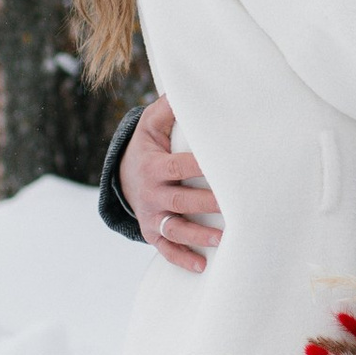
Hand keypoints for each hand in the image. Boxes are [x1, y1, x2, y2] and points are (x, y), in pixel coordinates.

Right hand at [119, 97, 222, 275]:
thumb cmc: (147, 146)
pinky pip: (165, 249)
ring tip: (220, 239)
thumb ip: (167, 108)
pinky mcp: (152, 232)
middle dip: (206, 204)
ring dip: (196, 236)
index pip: (178, 166)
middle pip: (180, 201)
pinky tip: (202, 266)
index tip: (224, 166)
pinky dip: (181, 259)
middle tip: (234, 205)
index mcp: (153, 165)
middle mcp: (151, 193)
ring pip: (173, 228)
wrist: (121, 177)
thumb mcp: (150, 125)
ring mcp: (151, 215)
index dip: (199, 167)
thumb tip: (185, 88)